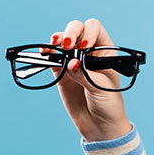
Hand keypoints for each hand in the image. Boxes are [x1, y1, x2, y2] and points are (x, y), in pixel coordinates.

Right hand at [48, 18, 132, 141]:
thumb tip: (70, 63)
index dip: (88, 33)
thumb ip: (85, 74)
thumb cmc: (108, 104)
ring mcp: (73, 60)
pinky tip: (45, 52)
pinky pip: (52, 58)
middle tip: (66, 45)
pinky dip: (47, 53)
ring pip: (62, 41)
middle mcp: (89, 52)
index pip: (95, 29)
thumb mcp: (101, 87)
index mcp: (105, 51)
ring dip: (57, 40)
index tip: (84, 47)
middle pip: (77, 30)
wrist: (99, 124)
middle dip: (70, 32)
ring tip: (54, 47)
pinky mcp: (61, 72)